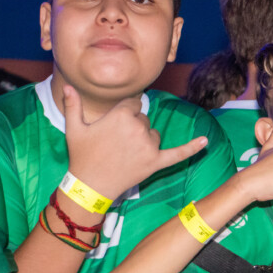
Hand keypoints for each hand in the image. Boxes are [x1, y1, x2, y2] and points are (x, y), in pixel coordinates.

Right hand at [63, 85, 207, 199]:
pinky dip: (192, 148)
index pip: (132, 104)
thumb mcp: (74, 129)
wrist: (90, 186)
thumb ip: (73, 105)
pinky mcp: (156, 162)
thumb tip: (67, 86)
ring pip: (153, 134)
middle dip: (132, 128)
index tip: (112, 127)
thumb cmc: (81, 156)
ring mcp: (149, 145)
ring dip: (144, 141)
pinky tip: (205, 142)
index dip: (122, 114)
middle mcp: (137, 127)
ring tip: (124, 154)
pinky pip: (178, 153)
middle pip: (143, 118)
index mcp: (120, 115)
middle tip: (114, 145)